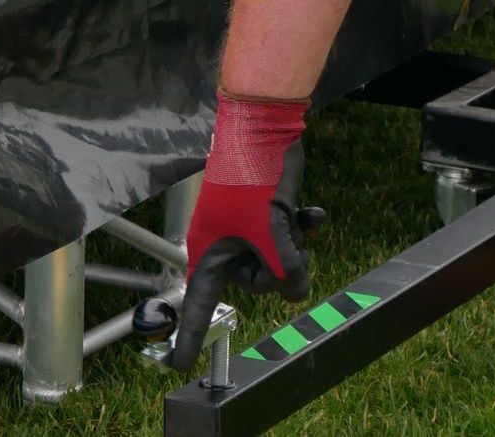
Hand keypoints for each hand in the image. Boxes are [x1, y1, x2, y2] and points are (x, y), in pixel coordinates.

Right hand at [172, 92, 325, 370]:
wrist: (263, 128)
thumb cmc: (253, 179)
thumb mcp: (273, 235)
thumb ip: (287, 274)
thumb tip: (297, 293)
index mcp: (209, 253)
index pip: (198, 304)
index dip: (190, 336)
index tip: (179, 365)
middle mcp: (224, 245)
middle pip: (257, 283)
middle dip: (278, 264)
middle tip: (279, 236)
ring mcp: (246, 229)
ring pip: (277, 260)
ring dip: (294, 242)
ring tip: (296, 217)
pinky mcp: (266, 214)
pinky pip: (286, 236)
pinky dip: (301, 224)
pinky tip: (315, 212)